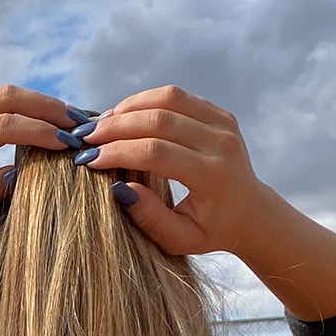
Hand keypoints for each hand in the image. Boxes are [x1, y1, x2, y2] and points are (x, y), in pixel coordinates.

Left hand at [0, 85, 80, 234]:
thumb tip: (18, 177)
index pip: (3, 126)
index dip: (37, 131)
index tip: (64, 144)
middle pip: (7, 97)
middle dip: (45, 107)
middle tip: (77, 123)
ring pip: (4, 93)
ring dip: (38, 102)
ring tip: (68, 119)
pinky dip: (24, 105)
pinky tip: (43, 119)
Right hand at [79, 85, 272, 259]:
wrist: (250, 213)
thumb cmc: (210, 231)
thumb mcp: (179, 239)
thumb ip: (150, 218)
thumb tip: (118, 188)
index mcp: (212, 175)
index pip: (156, 152)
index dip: (118, 152)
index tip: (89, 160)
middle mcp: (220, 143)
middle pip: (160, 120)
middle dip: (117, 127)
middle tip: (86, 138)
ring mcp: (222, 123)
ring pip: (168, 98)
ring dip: (129, 108)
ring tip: (102, 124)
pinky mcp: (219, 113)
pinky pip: (177, 96)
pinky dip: (147, 101)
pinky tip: (125, 116)